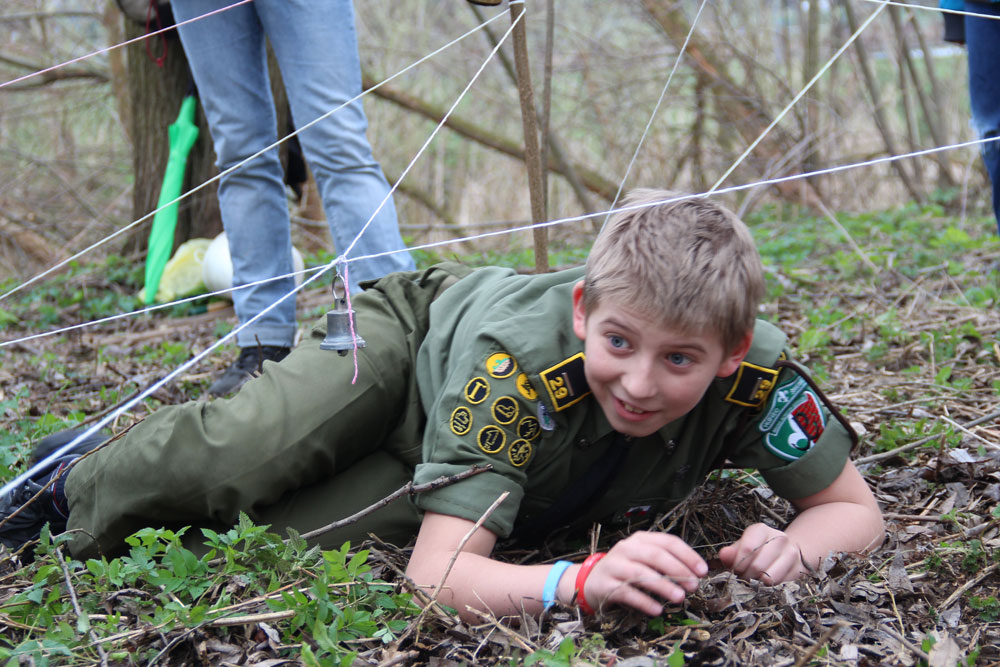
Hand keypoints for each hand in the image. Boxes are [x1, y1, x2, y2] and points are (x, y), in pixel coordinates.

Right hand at [581, 531, 707, 615]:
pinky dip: (644, 601)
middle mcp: (626, 548)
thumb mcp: (644, 559)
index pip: (668, 542)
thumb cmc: (625, 570)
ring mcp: (614, 565)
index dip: (687, 555)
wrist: (591, 581)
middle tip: (694, 586)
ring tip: (680, 598)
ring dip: (663, 586)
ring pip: (641, 573)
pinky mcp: (605, 584)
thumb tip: (695, 573)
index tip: (702, 571)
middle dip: (678, 570)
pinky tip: (658, 610)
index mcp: (640, 539)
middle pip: (655, 556)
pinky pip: (627, 592)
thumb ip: (665, 562)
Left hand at [717, 523, 804, 584]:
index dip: (739, 563)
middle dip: (746, 575)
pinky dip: (768, 587)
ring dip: (757, 583)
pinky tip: (765, 581)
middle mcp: (779, 538)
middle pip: (758, 565)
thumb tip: (723, 555)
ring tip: (754, 579)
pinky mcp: (798, 569)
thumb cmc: (756, 550)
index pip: (748, 548)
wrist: (783, 552)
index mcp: (761, 529)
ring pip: (769, 577)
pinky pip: (779, 584)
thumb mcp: (740, 548)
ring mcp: (791, 553)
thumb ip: (731, 553)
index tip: (736, 569)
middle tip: (744, 576)